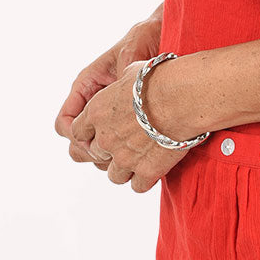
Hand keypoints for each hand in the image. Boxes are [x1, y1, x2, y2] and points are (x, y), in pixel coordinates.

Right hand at [53, 15, 161, 161]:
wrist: (166, 32)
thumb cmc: (145, 37)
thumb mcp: (130, 54)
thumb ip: (119, 80)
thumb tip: (115, 106)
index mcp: (87, 85)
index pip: (66, 122)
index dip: (76, 136)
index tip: (94, 141)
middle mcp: (95, 102)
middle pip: (77, 141)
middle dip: (90, 151)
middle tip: (112, 154)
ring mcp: (110, 113)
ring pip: (96, 147)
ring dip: (108, 156)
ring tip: (129, 154)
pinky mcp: (128, 120)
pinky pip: (118, 144)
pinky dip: (124, 152)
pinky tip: (142, 151)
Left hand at [68, 61, 192, 192]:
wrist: (182, 97)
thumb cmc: (160, 79)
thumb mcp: (131, 73)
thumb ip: (120, 86)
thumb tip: (125, 84)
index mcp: (96, 113)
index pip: (77, 132)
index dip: (89, 133)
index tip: (102, 131)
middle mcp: (105, 138)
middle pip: (95, 155)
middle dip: (108, 151)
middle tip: (126, 144)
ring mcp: (124, 158)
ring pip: (114, 176)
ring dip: (124, 169)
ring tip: (140, 159)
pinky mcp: (146, 172)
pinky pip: (137, 187)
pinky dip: (144, 180)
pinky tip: (153, 169)